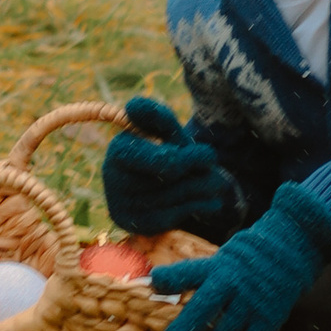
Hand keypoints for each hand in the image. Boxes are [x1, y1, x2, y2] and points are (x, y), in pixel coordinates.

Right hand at [101, 95, 239, 239]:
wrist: (157, 184)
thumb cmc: (163, 149)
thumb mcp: (165, 131)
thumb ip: (158, 117)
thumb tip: (132, 106)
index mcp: (119, 149)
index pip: (162, 161)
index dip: (189, 159)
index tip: (209, 155)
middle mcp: (114, 179)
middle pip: (172, 179)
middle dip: (199, 173)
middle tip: (217, 170)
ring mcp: (124, 205)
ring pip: (175, 198)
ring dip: (203, 189)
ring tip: (215, 182)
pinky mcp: (137, 224)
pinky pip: (175, 217)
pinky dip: (198, 207)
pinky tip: (209, 201)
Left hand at [151, 184, 330, 330]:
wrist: (290, 250)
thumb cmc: (245, 259)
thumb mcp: (219, 259)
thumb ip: (194, 275)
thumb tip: (156, 283)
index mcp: (216, 268)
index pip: (188, 271)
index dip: (169, 279)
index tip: (154, 285)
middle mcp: (231, 285)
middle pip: (202, 310)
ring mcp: (250, 304)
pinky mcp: (268, 321)